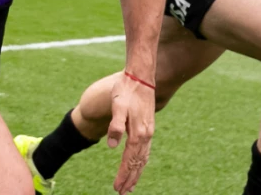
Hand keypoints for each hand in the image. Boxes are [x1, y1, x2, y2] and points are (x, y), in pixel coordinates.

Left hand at [107, 72, 155, 193]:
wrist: (140, 77)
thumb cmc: (126, 91)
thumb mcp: (118, 106)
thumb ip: (115, 126)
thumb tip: (112, 145)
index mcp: (138, 133)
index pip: (129, 160)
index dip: (123, 174)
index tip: (116, 187)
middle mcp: (146, 136)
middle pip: (138, 163)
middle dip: (130, 179)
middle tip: (122, 193)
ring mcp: (148, 132)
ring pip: (143, 159)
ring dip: (136, 173)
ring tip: (130, 186)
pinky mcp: (148, 128)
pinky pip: (145, 152)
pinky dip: (141, 163)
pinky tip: (138, 166)